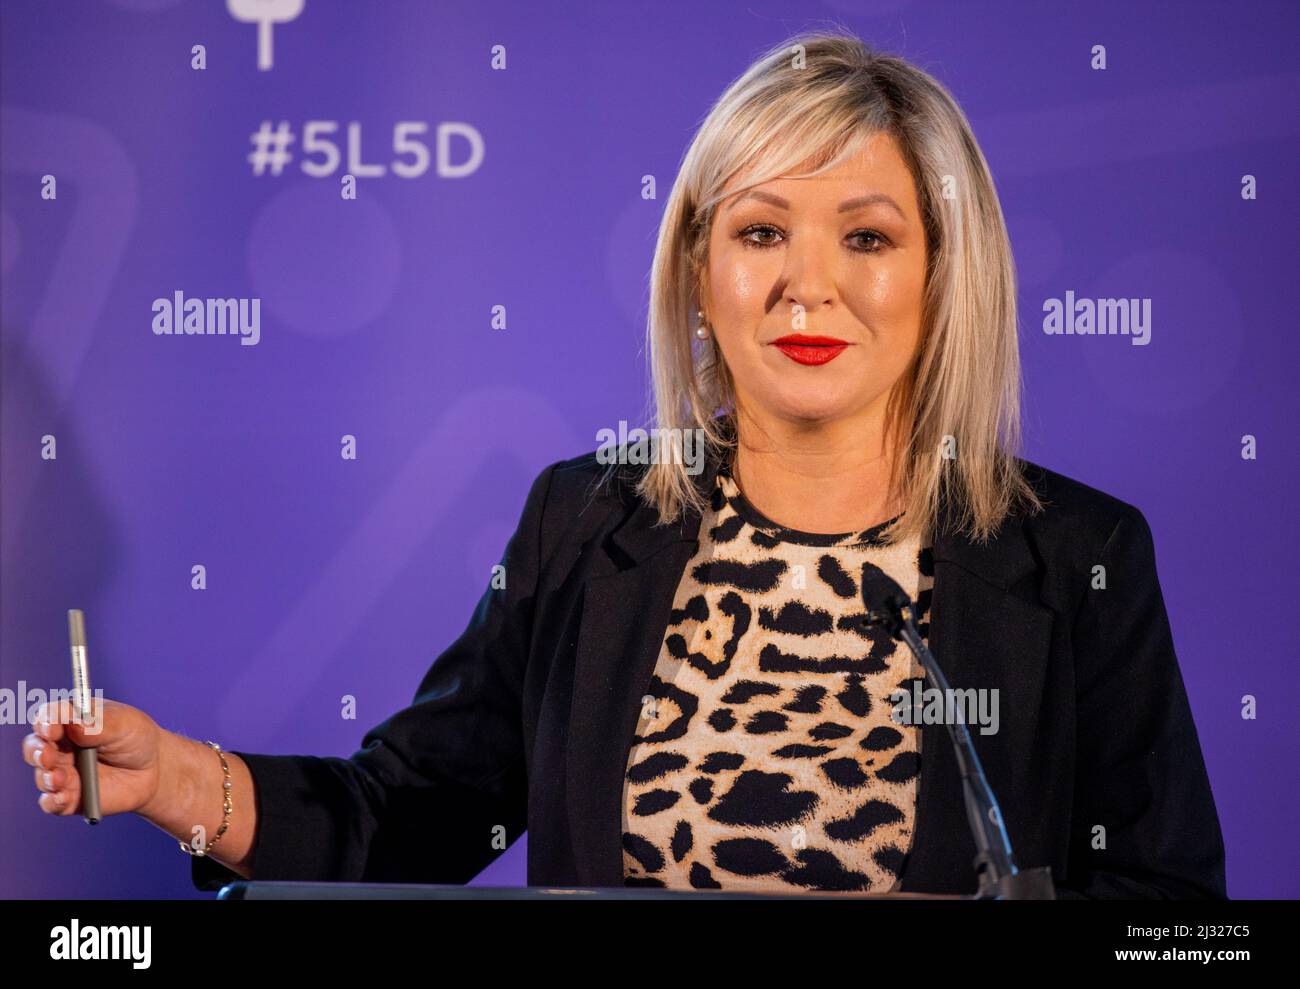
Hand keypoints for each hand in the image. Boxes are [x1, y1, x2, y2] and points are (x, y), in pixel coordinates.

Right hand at [22, 698, 165, 818]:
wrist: (153, 769)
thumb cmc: (135, 738)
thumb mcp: (125, 725)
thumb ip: (100, 725)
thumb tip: (76, 727)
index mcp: (70, 720)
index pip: (48, 717)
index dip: (45, 722)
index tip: (52, 729)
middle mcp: (60, 746)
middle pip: (35, 746)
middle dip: (37, 751)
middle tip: (48, 756)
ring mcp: (62, 772)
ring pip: (42, 775)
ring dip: (46, 777)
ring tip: (59, 778)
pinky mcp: (68, 797)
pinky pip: (51, 803)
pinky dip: (52, 801)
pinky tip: (61, 798)